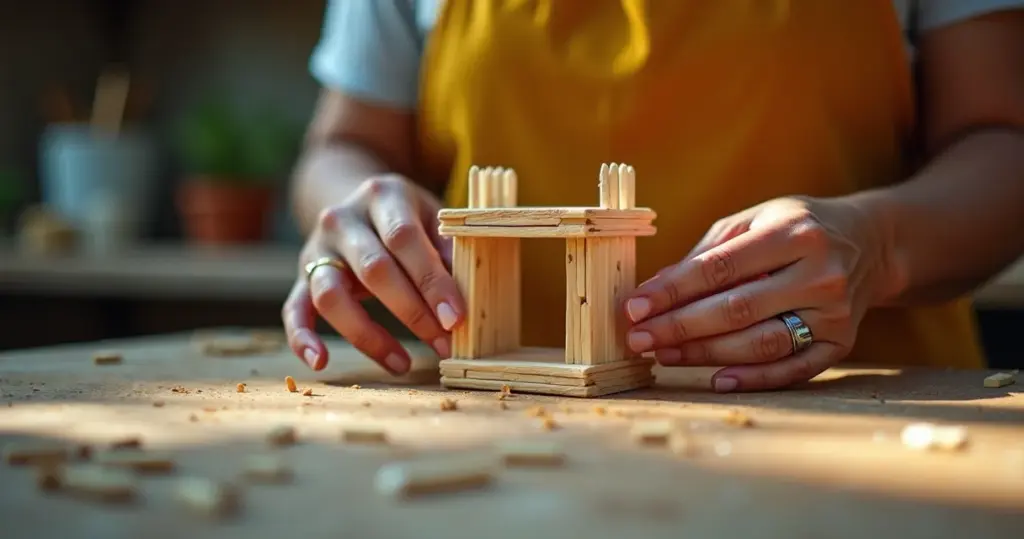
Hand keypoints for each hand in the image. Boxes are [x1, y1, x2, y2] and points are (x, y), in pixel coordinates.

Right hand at [281, 175, 463, 374]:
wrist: (354, 201)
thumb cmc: (406, 217)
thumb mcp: (431, 216)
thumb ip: (446, 249)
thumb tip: (465, 294)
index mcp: (382, 195)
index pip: (404, 238)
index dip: (431, 280)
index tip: (455, 318)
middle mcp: (342, 219)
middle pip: (373, 269)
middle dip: (411, 312)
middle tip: (443, 344)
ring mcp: (317, 249)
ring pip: (331, 294)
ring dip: (368, 335)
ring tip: (402, 363)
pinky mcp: (301, 277)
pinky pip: (294, 310)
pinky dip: (302, 338)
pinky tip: (320, 364)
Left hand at [623, 196, 891, 391]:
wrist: (872, 242)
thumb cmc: (797, 228)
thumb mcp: (754, 221)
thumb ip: (706, 253)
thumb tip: (654, 290)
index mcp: (793, 233)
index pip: (719, 268)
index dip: (672, 291)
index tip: (634, 307)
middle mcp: (819, 274)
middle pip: (736, 309)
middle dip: (679, 327)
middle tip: (638, 338)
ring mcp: (834, 313)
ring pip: (760, 343)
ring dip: (705, 354)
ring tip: (664, 355)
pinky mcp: (841, 344)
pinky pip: (793, 369)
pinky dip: (753, 378)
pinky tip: (716, 380)